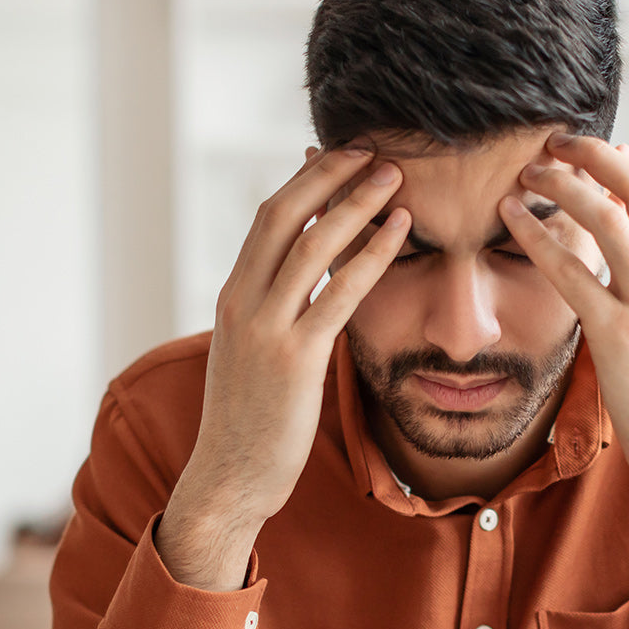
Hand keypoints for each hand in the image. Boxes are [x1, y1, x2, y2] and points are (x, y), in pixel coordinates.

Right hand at [157, 148, 408, 589]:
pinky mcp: (295, 358)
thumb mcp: (252, 358)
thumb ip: (272, 317)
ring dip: (356, 203)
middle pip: (284, 214)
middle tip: (371, 149)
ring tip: (394, 176)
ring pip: (312, 244)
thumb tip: (305, 292)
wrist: (229, 479)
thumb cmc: (250, 424)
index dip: (306, 181)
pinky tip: (400, 231)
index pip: (269, 220)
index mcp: (232, 298)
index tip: (341, 158)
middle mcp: (243, 302)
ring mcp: (266, 328)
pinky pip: (339, 292)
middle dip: (329, 173)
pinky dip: (372, 254)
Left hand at [499, 133, 628, 541]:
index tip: (581, 153)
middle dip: (594, 154)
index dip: (619, 165)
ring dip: (564, 185)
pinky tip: (511, 219)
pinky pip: (574, 274)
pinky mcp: (620, 337)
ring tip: (527, 171)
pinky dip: (539, 238)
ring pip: (609, 218)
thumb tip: (627, 267)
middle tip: (551, 140)